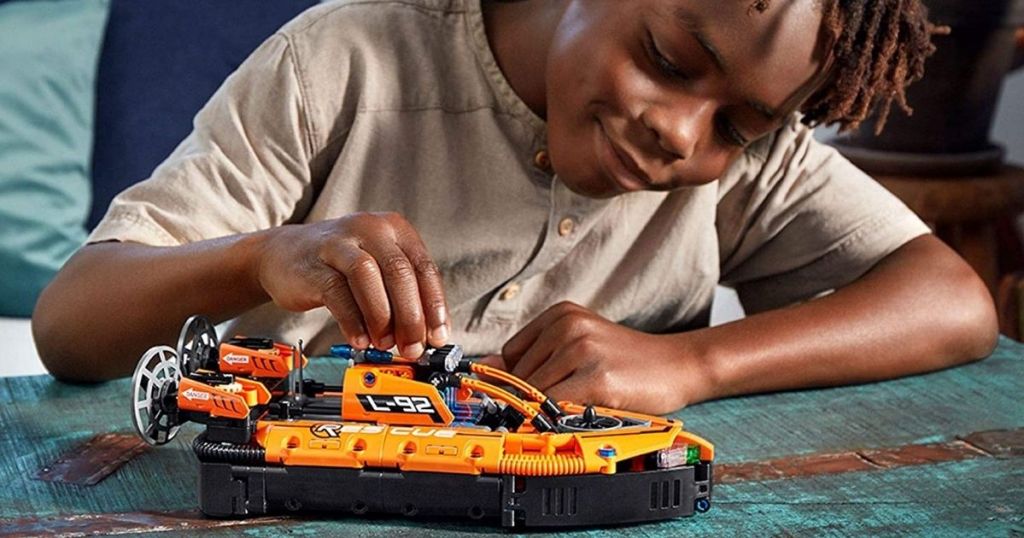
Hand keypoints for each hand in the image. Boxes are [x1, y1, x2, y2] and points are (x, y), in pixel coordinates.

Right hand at [256, 212, 448, 357]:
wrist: (283, 254)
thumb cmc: (338, 264)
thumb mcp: (378, 268)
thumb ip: (402, 295)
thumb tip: (426, 335)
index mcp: (395, 229)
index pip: (425, 268)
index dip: (434, 306)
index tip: (437, 336)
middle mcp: (370, 229)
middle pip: (400, 273)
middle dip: (411, 317)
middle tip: (413, 347)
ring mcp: (339, 243)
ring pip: (368, 277)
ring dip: (382, 317)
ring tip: (385, 343)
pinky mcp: (315, 264)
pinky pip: (337, 293)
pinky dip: (353, 321)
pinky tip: (360, 339)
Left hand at [483, 302, 708, 413]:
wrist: (678, 365)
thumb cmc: (629, 362)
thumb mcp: (581, 346)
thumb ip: (537, 357)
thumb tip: (484, 369)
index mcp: (560, 313)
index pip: (510, 354)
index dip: (518, 381)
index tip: (534, 394)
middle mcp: (567, 325)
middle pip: (518, 376)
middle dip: (533, 398)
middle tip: (569, 401)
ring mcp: (582, 349)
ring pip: (533, 393)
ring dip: (548, 410)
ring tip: (581, 404)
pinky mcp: (596, 377)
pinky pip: (554, 407)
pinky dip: (557, 419)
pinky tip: (580, 414)